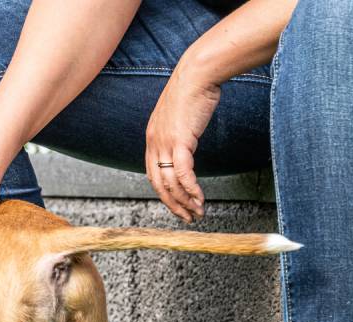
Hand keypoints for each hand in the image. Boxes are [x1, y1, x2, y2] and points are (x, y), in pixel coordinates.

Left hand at [145, 64, 221, 222]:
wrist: (197, 73)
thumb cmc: (192, 91)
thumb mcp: (180, 117)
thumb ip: (178, 134)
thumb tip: (185, 145)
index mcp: (152, 139)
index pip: (153, 175)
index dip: (164, 193)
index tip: (176, 204)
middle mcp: (154, 143)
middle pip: (159, 184)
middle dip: (173, 204)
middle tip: (186, 217)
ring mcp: (165, 143)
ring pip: (171, 183)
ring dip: (185, 201)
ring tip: (197, 212)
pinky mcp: (180, 141)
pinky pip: (184, 174)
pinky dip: (191, 189)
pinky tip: (200, 198)